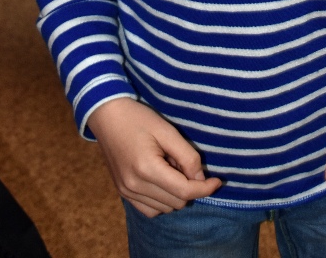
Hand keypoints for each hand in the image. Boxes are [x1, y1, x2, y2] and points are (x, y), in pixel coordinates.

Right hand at [88, 97, 221, 217]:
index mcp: (146, 169)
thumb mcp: (166, 130)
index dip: (205, 188)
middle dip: (189, 186)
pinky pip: (150, 210)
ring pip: (165, 209)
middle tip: (182, 161)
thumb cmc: (138, 118)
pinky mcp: (123, 193)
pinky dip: (162, 201)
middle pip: (177, 202)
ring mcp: (126, 192)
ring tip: (169, 167)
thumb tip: (200, 178)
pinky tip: (162, 181)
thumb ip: (187, 155)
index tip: (218, 180)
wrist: (106, 116)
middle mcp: (134, 186)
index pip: (184, 191)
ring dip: (176, 193)